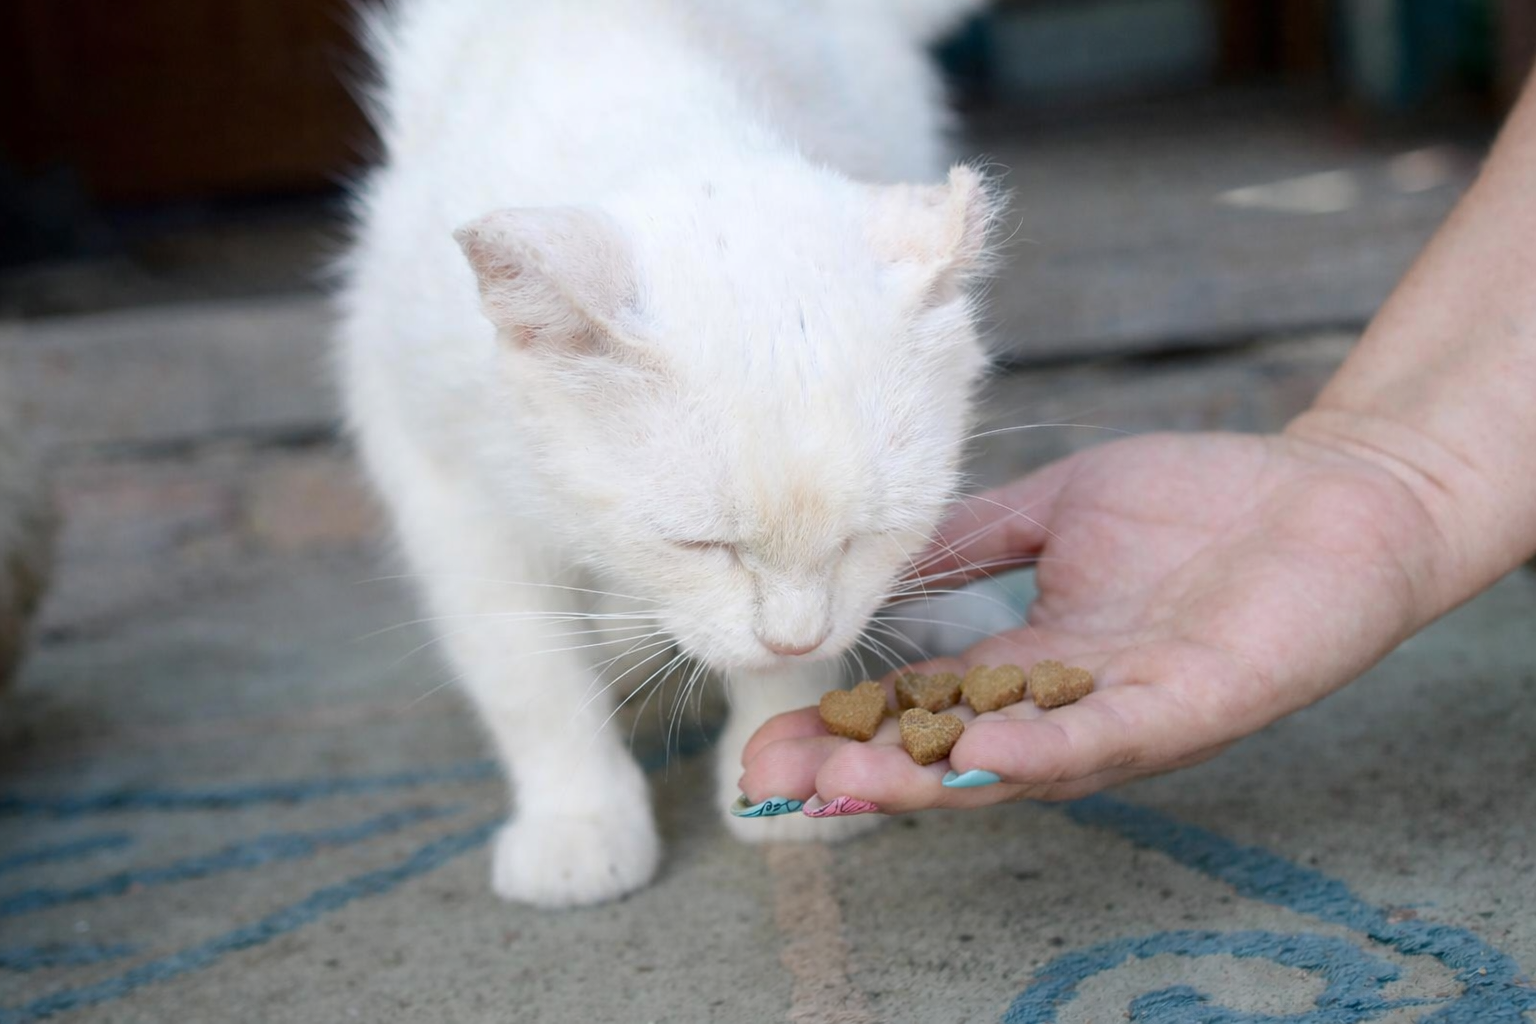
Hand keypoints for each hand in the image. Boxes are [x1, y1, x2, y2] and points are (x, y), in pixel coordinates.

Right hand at [738, 428, 1445, 811]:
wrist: (1332, 489)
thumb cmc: (1200, 498)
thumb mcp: (1056, 509)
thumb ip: (972, 537)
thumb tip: (873, 552)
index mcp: (1029, 658)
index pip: (915, 705)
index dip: (841, 729)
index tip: (761, 744)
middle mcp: (1065, 703)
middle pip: (946, 753)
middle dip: (858, 774)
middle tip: (770, 784)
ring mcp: (1125, 712)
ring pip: (1013, 766)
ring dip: (926, 781)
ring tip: (844, 786)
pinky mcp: (1191, 706)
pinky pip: (1105, 739)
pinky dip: (1040, 754)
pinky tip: (978, 756)